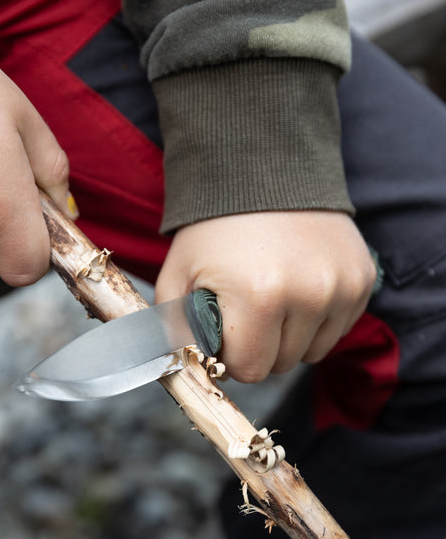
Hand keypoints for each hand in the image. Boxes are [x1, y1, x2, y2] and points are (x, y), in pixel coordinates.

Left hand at [155, 210, 376, 382]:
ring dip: (291, 337)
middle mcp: (310, 295)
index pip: (250, 370)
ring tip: (273, 296)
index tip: (225, 331)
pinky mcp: (363, 278)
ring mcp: (343, 287)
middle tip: (247, 309)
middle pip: (284, 364)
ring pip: (314, 352)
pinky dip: (317, 318)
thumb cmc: (214, 227)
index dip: (232, 356)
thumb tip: (185, 370)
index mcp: (260, 297)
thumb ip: (175, 331)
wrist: (262, 167)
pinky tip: (298, 285)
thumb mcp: (178, 276)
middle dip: (260, 346)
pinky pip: (338, 328)